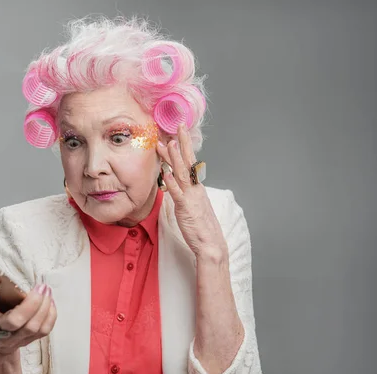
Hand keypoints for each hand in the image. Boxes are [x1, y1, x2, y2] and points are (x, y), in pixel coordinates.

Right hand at [0, 277, 56, 357]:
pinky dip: (50, 315)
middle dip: (31, 303)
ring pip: (32, 327)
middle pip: (14, 321)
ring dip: (44, 307)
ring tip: (46, 291)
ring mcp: (13, 339)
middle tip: (40, 287)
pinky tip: (49, 303)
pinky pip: (43, 331)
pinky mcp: (26, 341)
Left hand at [156, 124, 227, 263]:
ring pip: (181, 174)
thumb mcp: (193, 204)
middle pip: (188, 162)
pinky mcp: (186, 209)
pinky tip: (165, 173)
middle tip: (178, 126)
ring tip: (168, 144)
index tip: (179, 131)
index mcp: (197, 187)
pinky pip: (177, 194)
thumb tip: (175, 181)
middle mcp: (195, 188)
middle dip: (182, 143)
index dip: (184, 146)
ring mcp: (191, 197)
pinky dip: (171, 183)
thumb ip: (185, 192)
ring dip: (174, 158)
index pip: (190, 161)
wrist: (211, 244)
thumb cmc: (201, 226)